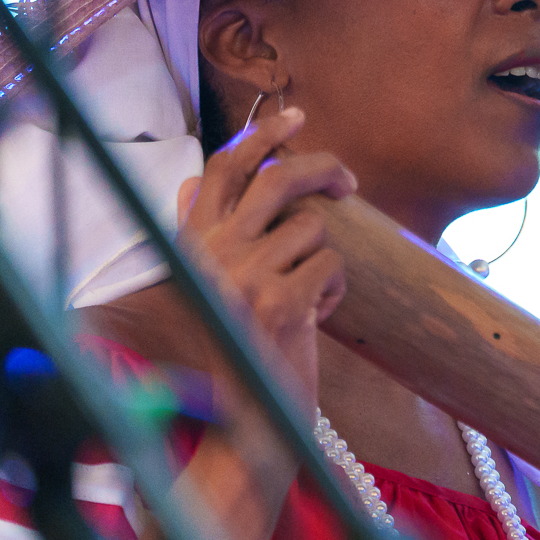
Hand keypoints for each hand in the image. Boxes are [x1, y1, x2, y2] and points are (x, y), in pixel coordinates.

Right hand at [174, 106, 351, 413]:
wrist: (245, 422)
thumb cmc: (239, 351)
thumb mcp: (213, 288)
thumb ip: (205, 235)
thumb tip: (193, 182)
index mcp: (191, 245)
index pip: (223, 168)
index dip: (261, 136)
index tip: (296, 117)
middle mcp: (209, 255)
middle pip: (278, 179)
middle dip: (323, 168)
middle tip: (348, 182)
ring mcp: (241, 277)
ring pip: (314, 229)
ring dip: (325, 262)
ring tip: (308, 298)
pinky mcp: (277, 303)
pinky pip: (332, 267)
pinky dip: (335, 293)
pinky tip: (315, 319)